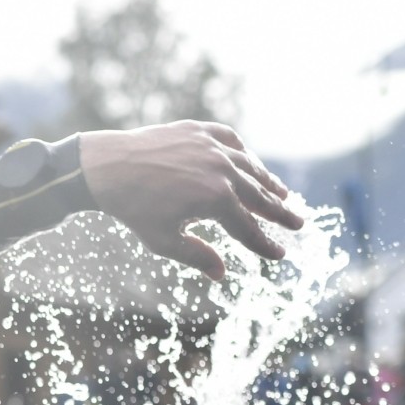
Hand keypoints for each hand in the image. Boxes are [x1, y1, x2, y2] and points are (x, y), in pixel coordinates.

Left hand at [79, 121, 304, 280]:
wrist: (106, 167)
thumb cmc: (132, 208)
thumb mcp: (163, 240)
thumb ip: (196, 256)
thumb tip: (221, 274)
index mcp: (216, 200)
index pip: (248, 228)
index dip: (265, 244)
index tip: (279, 255)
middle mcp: (222, 170)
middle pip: (259, 196)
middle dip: (280, 213)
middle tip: (298, 223)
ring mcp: (212, 146)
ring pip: (250, 166)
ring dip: (268, 182)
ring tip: (283, 194)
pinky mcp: (199, 130)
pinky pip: (231, 141)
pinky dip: (244, 154)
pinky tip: (252, 164)